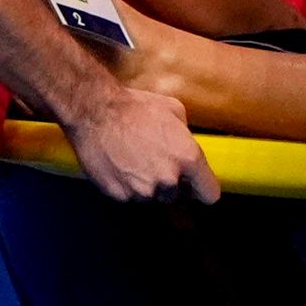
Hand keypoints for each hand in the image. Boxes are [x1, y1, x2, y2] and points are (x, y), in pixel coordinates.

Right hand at [68, 82, 218, 203]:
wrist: (95, 111)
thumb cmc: (135, 107)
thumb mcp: (175, 112)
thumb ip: (187, 137)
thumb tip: (188, 149)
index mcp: (189, 158)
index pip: (209, 194)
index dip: (201, 189)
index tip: (193, 186)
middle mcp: (169, 179)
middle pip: (176, 196)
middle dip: (168, 183)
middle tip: (153, 162)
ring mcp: (143, 190)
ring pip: (151, 197)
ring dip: (146, 185)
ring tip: (134, 161)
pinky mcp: (119, 195)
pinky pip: (128, 197)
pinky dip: (125, 186)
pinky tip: (120, 165)